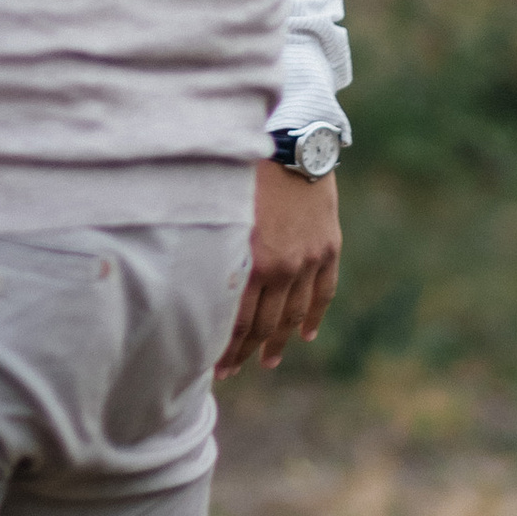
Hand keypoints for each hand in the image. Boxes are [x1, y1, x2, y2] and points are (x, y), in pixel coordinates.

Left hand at [217, 159, 340, 379]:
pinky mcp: (328, 248)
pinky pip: (324, 292)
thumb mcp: (220, 212)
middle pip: (264, 325)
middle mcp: (283, 267)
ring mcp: (309, 260)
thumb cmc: (245, 172)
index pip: (237, 321)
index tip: (213, 367)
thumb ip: (213, 251)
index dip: (226, 348)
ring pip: (294, 315)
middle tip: (230, 373)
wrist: (293, 142)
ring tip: (267, 362)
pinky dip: (314, 316)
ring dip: (279, 342)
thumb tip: (188, 286)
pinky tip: (306, 335)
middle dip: (245, 353)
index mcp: (252, 261)